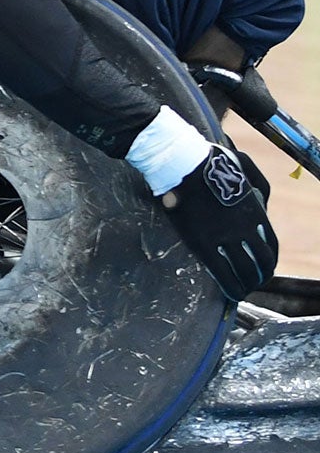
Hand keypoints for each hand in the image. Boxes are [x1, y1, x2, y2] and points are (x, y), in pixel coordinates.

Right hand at [160, 144, 277, 300]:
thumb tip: (264, 203)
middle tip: (256, 281)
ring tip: (244, 290)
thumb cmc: (209, 159)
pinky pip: (222, 272)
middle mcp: (245, 228)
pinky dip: (231, 286)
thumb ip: (260, 184)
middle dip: (262, 275)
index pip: (270, 244)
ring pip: (245, 270)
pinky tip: (232, 294)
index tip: (265, 266)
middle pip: (262, 261)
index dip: (270, 259)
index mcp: (255, 211)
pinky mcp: (202, 243)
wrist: (181, 161)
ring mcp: (224, 237)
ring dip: (248, 283)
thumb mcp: (245, 164)